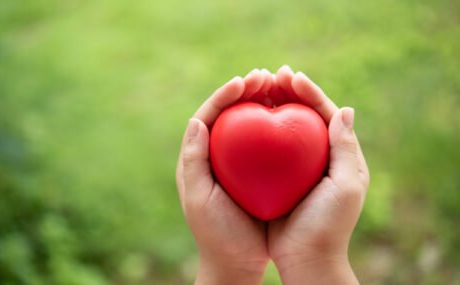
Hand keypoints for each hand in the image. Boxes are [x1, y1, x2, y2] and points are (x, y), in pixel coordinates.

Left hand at [176, 69, 271, 284]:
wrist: (235, 263)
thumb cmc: (216, 234)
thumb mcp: (200, 199)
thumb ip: (194, 160)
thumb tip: (196, 120)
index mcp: (198, 158)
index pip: (209, 115)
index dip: (225, 95)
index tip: (245, 81)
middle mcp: (216, 155)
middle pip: (230, 114)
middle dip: (246, 91)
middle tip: (267, 75)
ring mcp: (237, 163)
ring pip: (249, 123)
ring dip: (262, 102)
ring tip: (280, 85)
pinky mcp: (256, 173)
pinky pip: (266, 142)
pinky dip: (277, 126)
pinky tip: (293, 116)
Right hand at [267, 66, 369, 284]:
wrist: (306, 259)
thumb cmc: (329, 225)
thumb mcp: (347, 186)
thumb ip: (346, 148)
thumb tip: (346, 109)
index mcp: (338, 154)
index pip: (325, 113)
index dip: (310, 92)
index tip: (292, 76)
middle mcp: (316, 156)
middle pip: (301, 115)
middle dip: (288, 92)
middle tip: (271, 74)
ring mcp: (294, 166)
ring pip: (281, 127)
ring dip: (270, 105)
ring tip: (256, 87)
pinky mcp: (275, 177)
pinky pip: (265, 147)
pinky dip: (255, 130)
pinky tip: (242, 119)